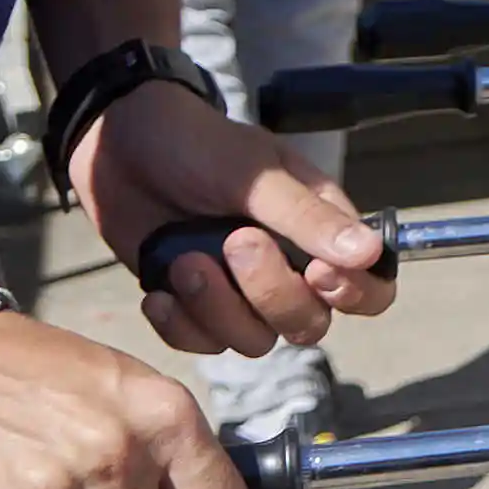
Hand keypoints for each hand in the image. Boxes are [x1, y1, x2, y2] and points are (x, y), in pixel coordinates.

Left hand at [74, 80, 394, 358]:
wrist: (118, 145)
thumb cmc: (198, 144)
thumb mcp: (257, 175)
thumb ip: (309, 219)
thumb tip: (369, 254)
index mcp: (320, 230)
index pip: (369, 287)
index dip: (355, 295)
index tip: (318, 274)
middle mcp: (288, 268)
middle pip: (309, 322)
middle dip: (271, 293)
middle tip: (234, 243)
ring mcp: (239, 292)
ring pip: (254, 340)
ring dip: (217, 308)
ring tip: (184, 261)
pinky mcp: (194, 307)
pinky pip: (202, 343)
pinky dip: (180, 324)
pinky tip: (159, 291)